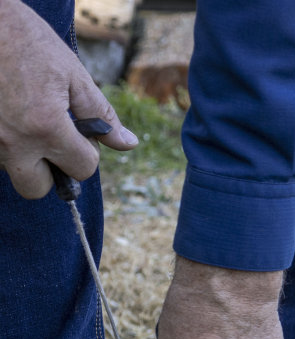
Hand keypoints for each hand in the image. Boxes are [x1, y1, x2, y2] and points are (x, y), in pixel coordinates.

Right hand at [0, 0, 138, 197]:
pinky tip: (9, 116)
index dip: (87, 153)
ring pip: (11, 171)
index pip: (82, 169)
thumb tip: (128, 144)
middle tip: (52, 141)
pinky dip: (5, 143)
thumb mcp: (72, 74)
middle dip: (51, 171)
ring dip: (23, 156)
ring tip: (25, 120)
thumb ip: (101, 113)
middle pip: (38, 188)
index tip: (78, 132)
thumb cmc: (27, 41)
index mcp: (45, 127)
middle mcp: (13, 141)